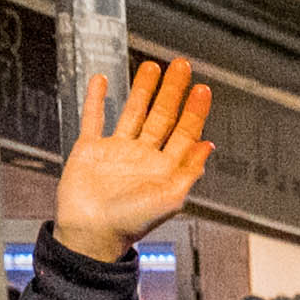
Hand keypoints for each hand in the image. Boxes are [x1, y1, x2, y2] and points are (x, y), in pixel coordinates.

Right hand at [49, 55, 216, 262]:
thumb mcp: (170, 198)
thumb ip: (189, 170)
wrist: (92, 233)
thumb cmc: (132, 223)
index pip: (184, 131)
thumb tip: (208, 145)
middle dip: (172, 91)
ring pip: (132, 112)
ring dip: (142, 89)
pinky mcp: (90, 149)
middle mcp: (143, 155)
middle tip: (181, 66)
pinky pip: (94, 118)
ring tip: (151, 66)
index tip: (202, 88)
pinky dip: (96, 99)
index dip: (194, 110)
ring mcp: (117, 150)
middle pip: (161, 115)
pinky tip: (102, 80)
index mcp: (164, 168)